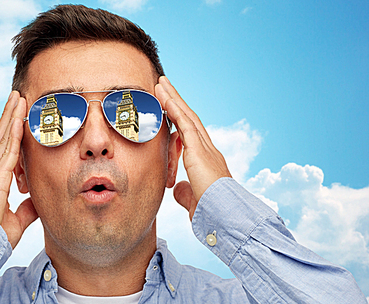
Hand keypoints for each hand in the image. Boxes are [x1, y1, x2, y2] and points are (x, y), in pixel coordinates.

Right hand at [0, 91, 38, 248]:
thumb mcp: (18, 219)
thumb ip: (28, 208)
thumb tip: (38, 200)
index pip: (5, 149)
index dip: (11, 131)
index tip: (19, 116)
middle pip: (1, 137)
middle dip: (9, 116)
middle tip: (16, 96)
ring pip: (2, 138)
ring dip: (10, 116)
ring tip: (17, 97)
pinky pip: (7, 150)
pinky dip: (12, 133)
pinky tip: (18, 118)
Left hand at [155, 76, 231, 220]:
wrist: (225, 217)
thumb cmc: (213, 213)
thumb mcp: (194, 199)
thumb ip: (185, 190)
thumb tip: (176, 188)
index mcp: (206, 160)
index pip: (190, 133)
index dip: (180, 118)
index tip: (169, 106)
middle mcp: (208, 150)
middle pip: (189, 118)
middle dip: (176, 101)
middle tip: (164, 85)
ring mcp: (205, 148)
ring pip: (187, 116)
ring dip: (173, 98)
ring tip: (161, 84)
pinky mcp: (199, 151)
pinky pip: (185, 124)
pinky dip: (174, 109)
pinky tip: (164, 97)